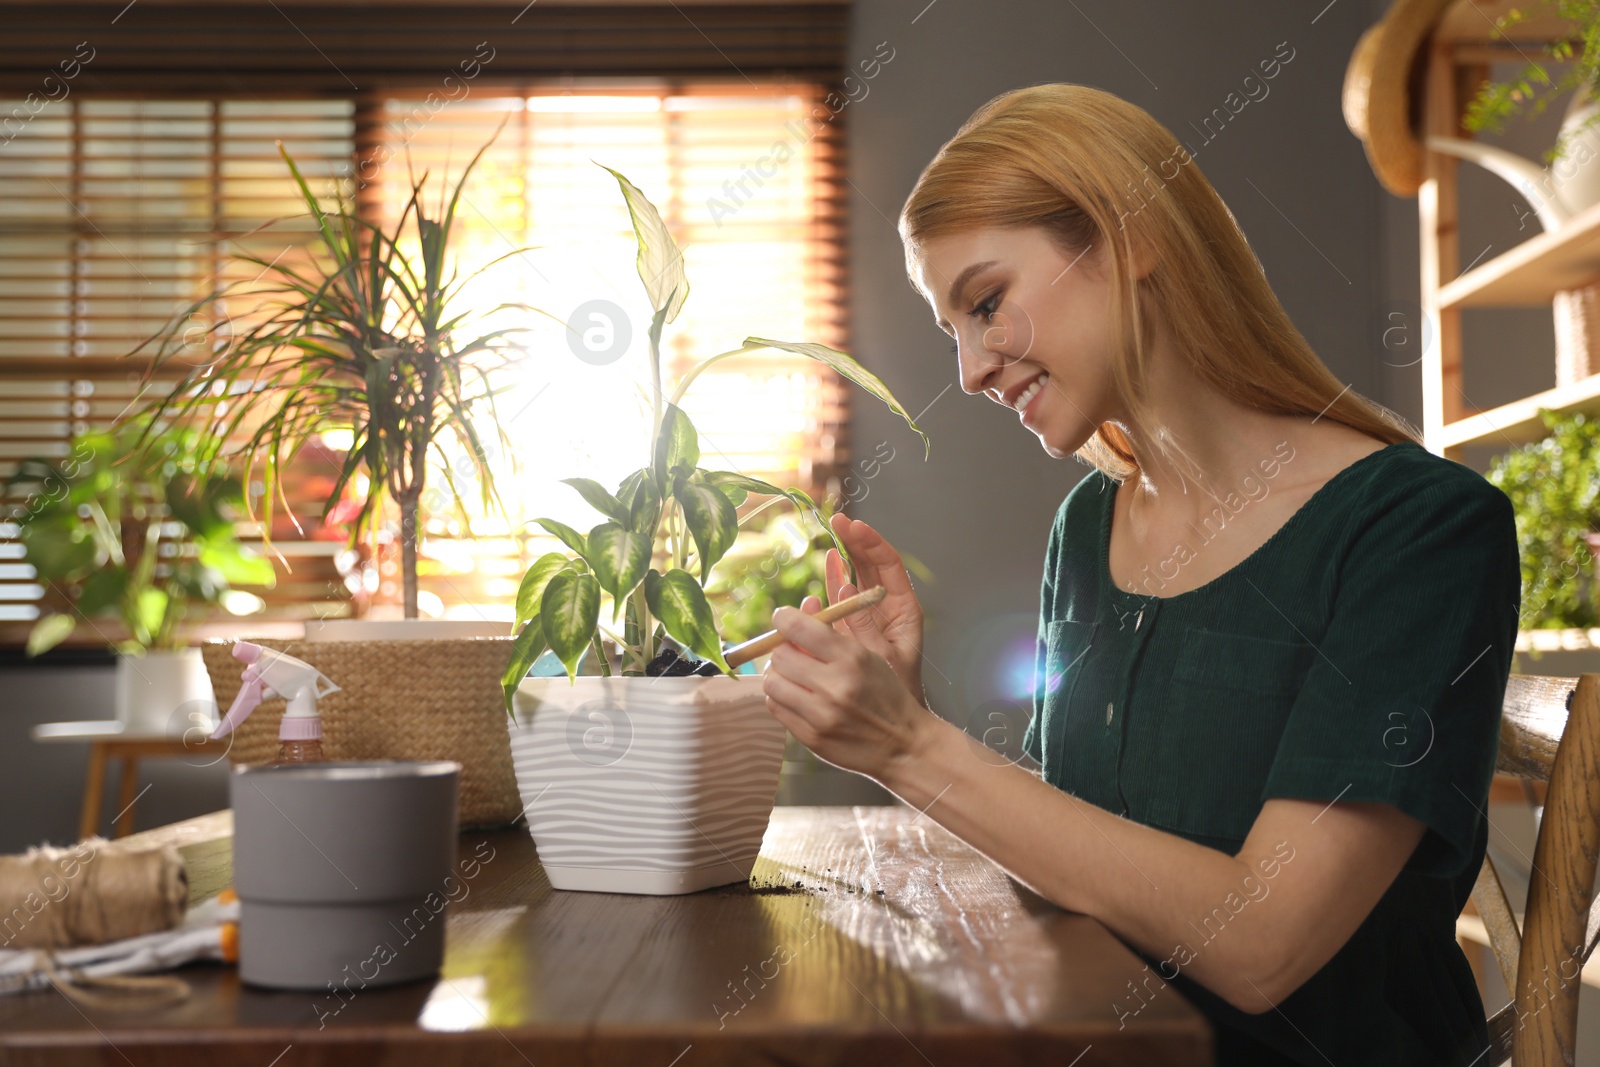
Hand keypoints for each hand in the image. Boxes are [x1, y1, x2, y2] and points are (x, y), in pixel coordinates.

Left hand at [761, 604, 935, 782]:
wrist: (903, 744)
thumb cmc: (886, 694)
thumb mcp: (870, 655)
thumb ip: (833, 632)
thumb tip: (803, 606)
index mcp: (852, 658)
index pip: (798, 628)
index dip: (783, 618)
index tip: (783, 619)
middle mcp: (835, 686)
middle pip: (780, 655)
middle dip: (783, 649)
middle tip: (793, 651)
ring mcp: (821, 715)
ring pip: (772, 682)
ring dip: (779, 674)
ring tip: (794, 675)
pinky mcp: (811, 737)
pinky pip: (775, 707)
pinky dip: (780, 697)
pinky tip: (796, 695)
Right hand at [800, 513, 927, 707]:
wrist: (893, 725)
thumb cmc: (895, 693)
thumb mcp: (883, 658)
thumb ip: (863, 625)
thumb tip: (843, 589)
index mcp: (903, 611)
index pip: (889, 566)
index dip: (871, 543)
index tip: (855, 526)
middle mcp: (886, 609)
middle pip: (871, 565)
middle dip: (855, 541)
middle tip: (838, 521)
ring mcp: (868, 617)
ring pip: (854, 577)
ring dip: (843, 558)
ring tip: (833, 533)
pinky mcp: (850, 629)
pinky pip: (839, 600)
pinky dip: (831, 584)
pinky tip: (827, 568)